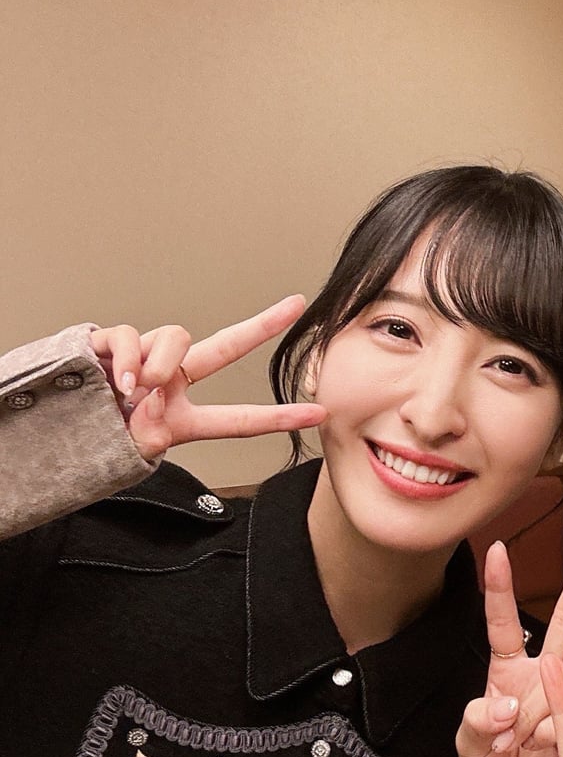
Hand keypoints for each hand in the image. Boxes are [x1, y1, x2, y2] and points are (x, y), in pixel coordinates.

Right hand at [89, 295, 325, 460]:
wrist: (46, 437)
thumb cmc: (92, 445)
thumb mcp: (133, 452)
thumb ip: (151, 430)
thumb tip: (152, 390)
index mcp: (182, 417)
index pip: (238, 419)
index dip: (278, 417)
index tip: (321, 412)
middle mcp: (170, 382)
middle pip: (224, 347)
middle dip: (262, 325)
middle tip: (296, 304)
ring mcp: (143, 360)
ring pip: (176, 337)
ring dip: (161, 364)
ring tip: (138, 391)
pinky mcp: (110, 344)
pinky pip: (130, 336)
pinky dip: (127, 357)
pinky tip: (119, 381)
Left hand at [456, 534, 562, 756]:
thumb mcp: (468, 745)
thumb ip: (479, 723)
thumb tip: (507, 707)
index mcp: (506, 672)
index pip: (501, 622)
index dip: (500, 586)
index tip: (498, 550)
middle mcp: (539, 678)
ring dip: (530, 718)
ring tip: (511, 745)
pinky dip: (544, 744)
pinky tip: (534, 756)